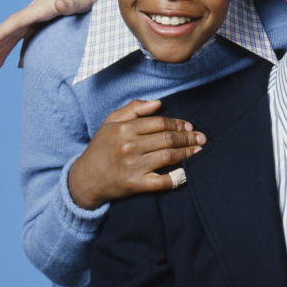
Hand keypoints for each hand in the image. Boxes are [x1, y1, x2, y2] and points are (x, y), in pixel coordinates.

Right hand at [0, 0, 109, 68]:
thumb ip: (70, 3)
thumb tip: (59, 4)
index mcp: (43, 6)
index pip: (17, 21)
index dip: (1, 32)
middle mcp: (38, 10)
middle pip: (13, 29)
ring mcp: (42, 14)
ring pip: (19, 34)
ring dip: (5, 49)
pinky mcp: (49, 19)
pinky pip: (30, 36)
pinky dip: (22, 48)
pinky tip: (20, 62)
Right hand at [67, 101, 203, 209]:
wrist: (85, 178)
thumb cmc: (101, 148)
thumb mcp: (110, 122)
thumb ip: (133, 109)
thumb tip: (158, 103)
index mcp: (125, 129)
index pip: (160, 123)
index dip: (178, 124)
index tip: (189, 126)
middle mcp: (129, 146)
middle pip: (167, 139)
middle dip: (188, 137)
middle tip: (201, 138)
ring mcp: (133, 166)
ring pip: (169, 156)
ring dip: (188, 153)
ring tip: (199, 150)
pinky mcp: (136, 184)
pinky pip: (163, 181)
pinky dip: (178, 177)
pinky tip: (188, 172)